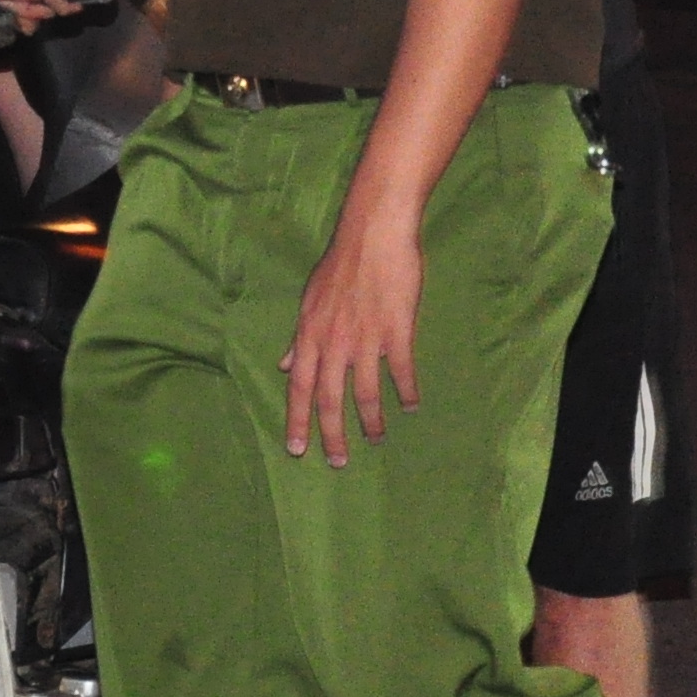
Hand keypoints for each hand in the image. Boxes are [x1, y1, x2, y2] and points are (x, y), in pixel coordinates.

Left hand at [282, 213, 422, 464]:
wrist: (373, 234)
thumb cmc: (341, 264)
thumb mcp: (309, 300)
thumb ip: (299, 338)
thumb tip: (284, 364)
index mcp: (310, 335)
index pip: (299, 387)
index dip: (297, 420)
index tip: (297, 449)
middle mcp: (334, 342)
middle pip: (329, 400)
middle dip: (331, 436)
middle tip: (338, 463)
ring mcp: (366, 339)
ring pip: (366, 393)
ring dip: (371, 421)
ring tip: (376, 439)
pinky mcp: (397, 331)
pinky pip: (401, 371)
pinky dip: (407, 391)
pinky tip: (412, 405)